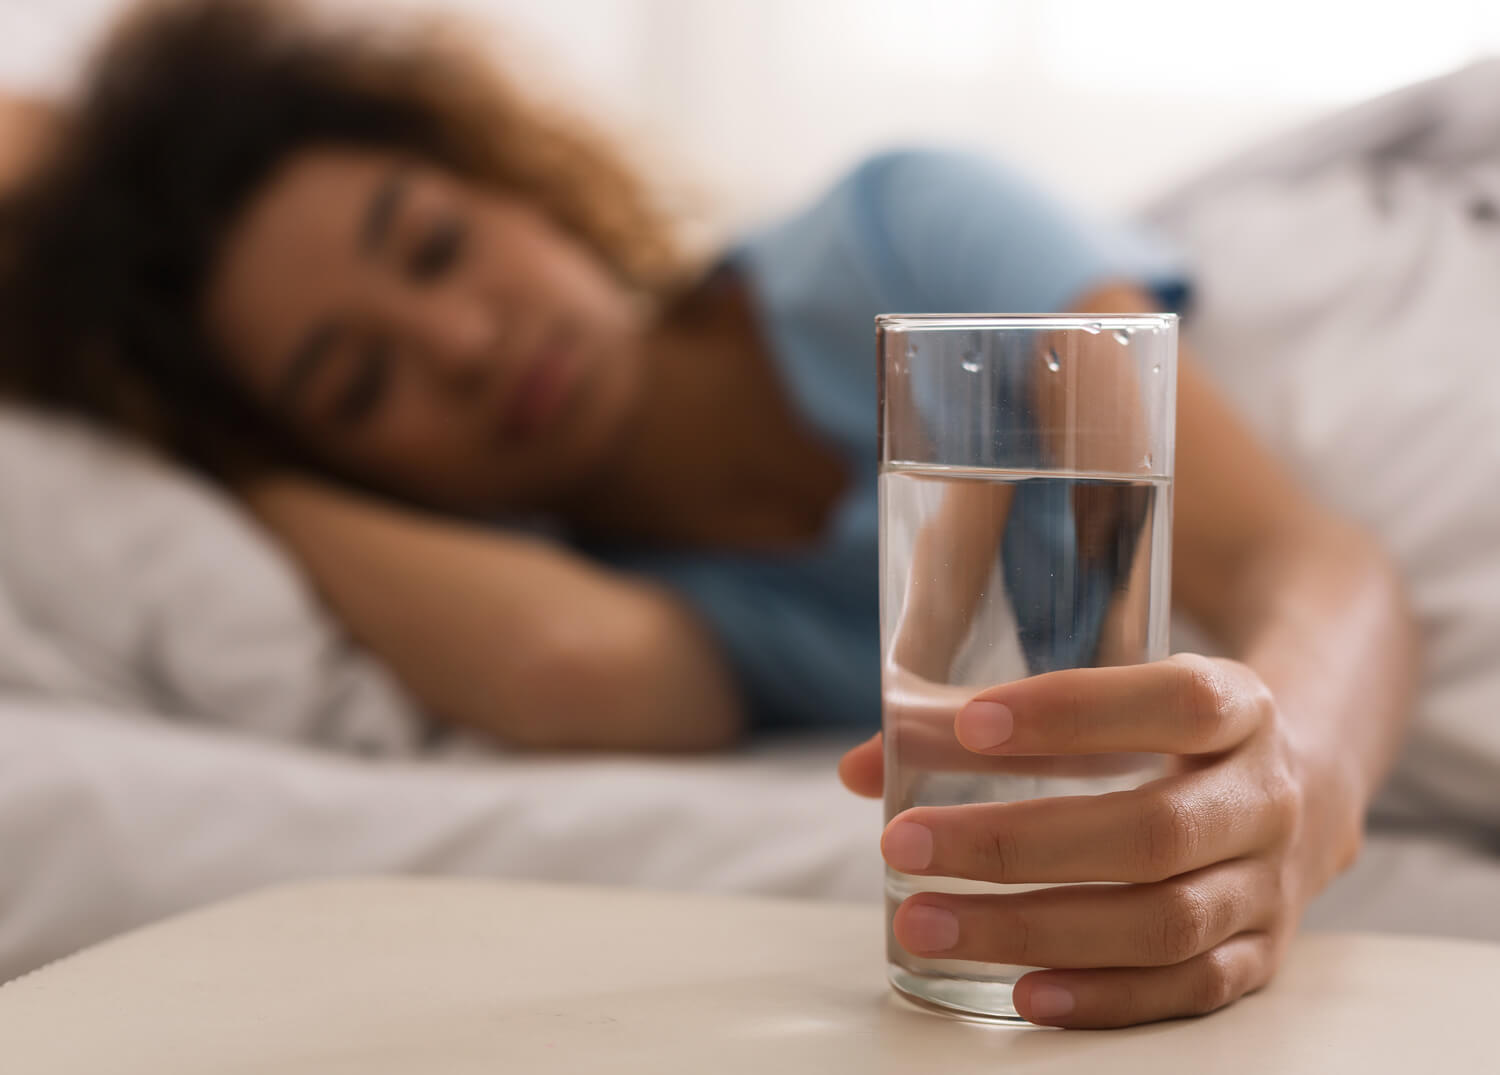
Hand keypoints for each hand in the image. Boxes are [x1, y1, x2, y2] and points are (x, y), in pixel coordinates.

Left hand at [839, 654, 1363, 1027]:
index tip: (971, 724)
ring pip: (1163, 922)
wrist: (1302, 782)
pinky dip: (1102, 996)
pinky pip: (1186, 988)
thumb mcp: (1113, 691)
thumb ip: (986, 719)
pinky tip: (1018, 992)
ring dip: (1034, 928)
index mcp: (1239, 705)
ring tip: (924, 924)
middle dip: (1015, 845)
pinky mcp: (1259, 955)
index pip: (1175, 702)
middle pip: (1152, 831)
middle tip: (904, 844)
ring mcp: (1268, 885)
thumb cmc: (1164, 729)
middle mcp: (1264, 797)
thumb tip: (862, 769)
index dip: (1075, 713)